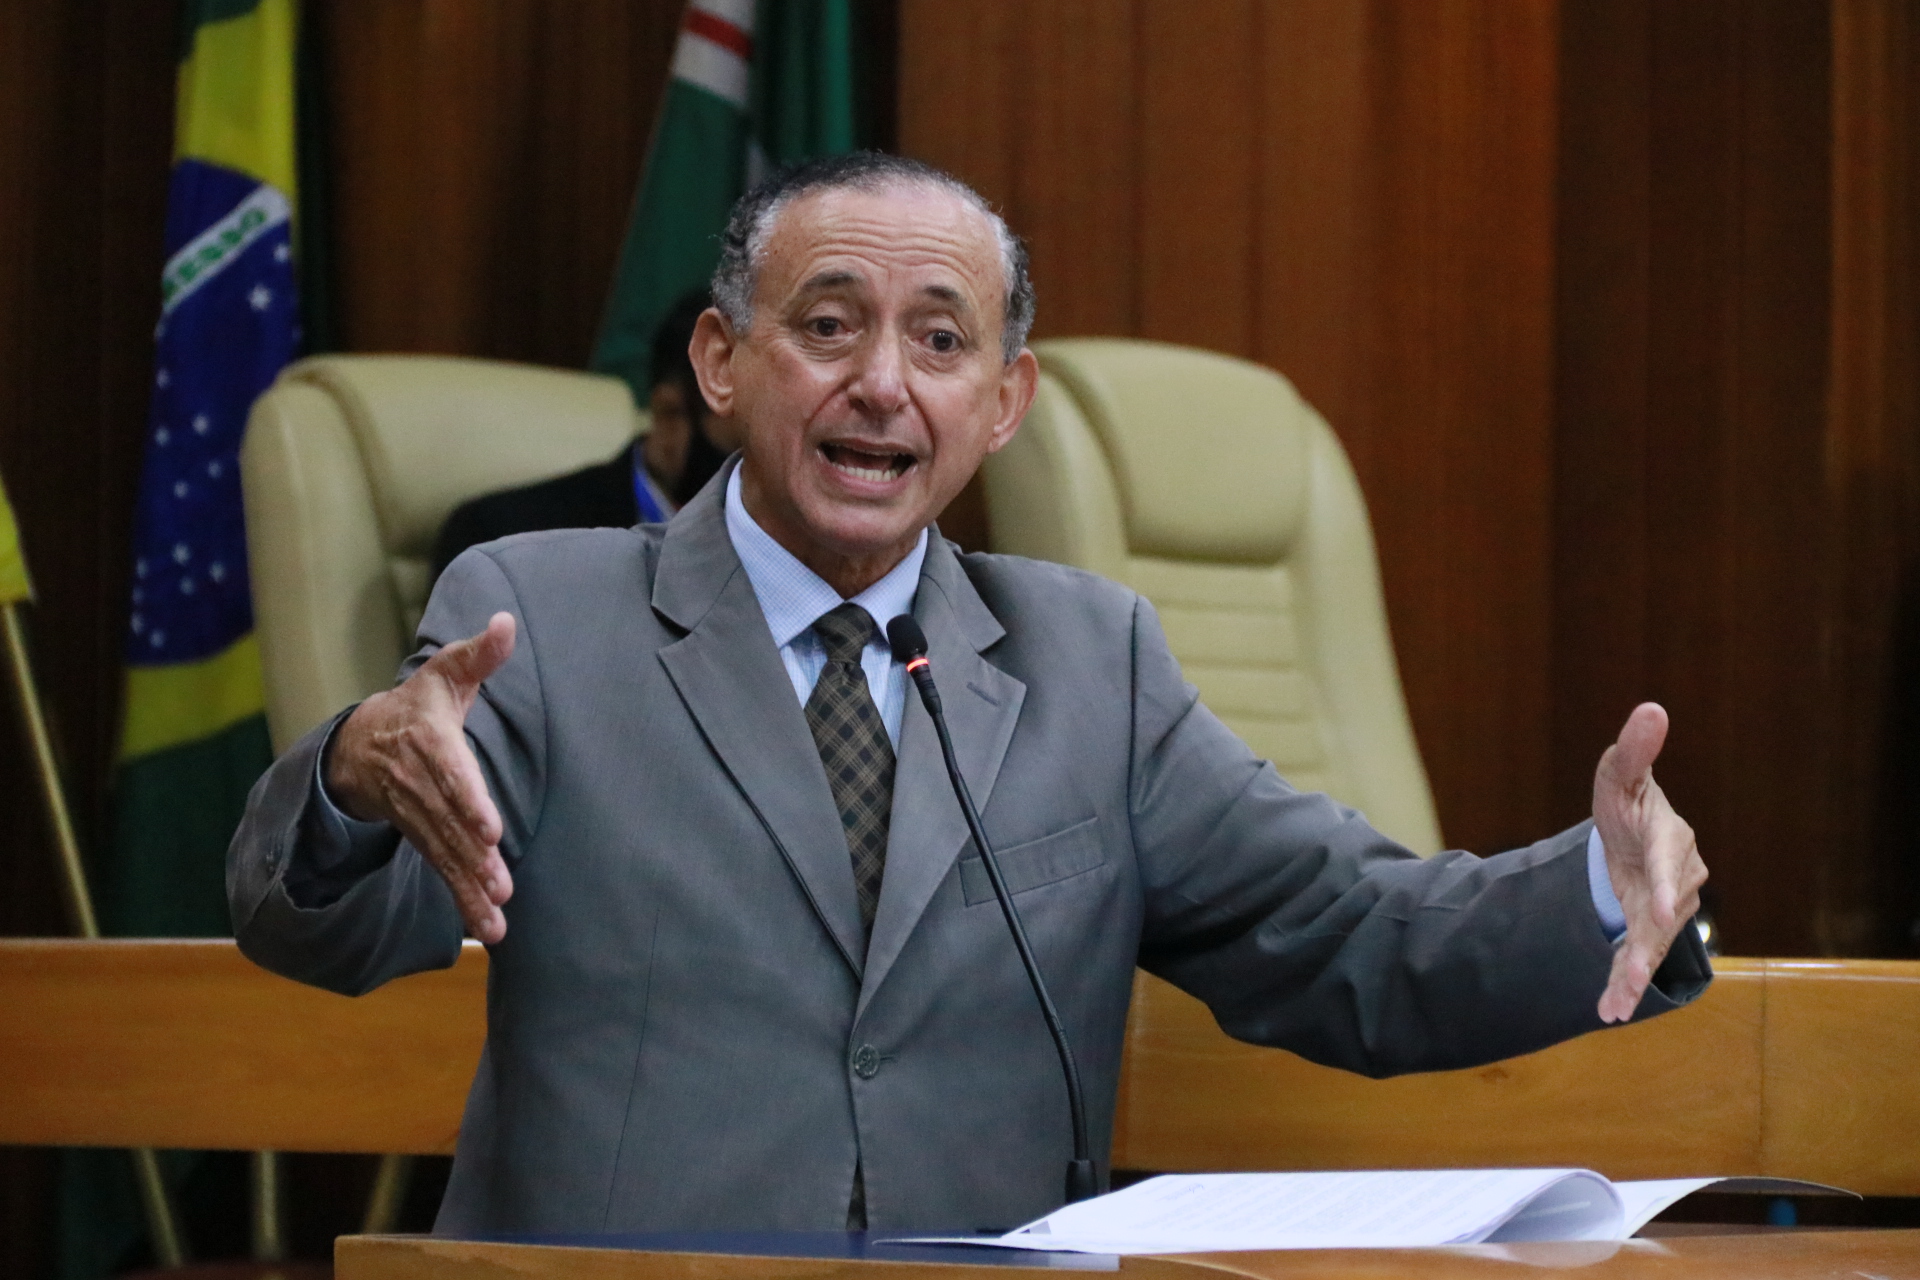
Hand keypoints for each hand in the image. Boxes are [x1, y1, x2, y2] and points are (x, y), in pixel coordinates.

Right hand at [326, 612, 516, 942]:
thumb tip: (507, 622)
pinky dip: (464, 900)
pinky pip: (443, 870)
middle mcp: (420, 784)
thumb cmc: (418, 704)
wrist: (360, 745)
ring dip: (469, 887)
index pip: (450, 773)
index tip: (490, 826)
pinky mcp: (423, 838)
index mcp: (428, 742)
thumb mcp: (444, 674)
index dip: (468, 800)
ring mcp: (418, 816)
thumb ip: (479, 654)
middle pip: (448, 823)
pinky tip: (491, 928)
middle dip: (472, 855)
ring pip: (445, 853)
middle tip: (498, 881)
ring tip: (496, 915)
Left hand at [1591, 702, 1707, 1022]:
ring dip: (1632, 974)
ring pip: (1652, 944)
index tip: (1661, 910)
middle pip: (1661, 914)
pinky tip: (1609, 1011)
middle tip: (1632, 970)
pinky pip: (1640, 957)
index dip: (1663, 886)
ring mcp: (1666, 908)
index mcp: (1668, 838)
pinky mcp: (1651, 929)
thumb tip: (1652, 708)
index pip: (1666, 862)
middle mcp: (1677, 878)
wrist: (1630, 832)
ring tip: (1612, 1005)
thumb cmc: (1626, 798)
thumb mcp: (1620, 774)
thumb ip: (1634, 750)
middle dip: (1646, 944)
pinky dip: (1625, 984)